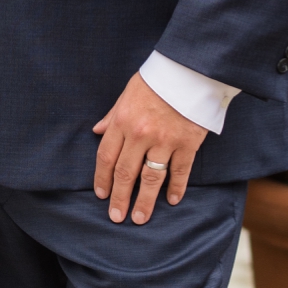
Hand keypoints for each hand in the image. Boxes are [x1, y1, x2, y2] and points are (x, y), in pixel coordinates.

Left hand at [92, 74, 206, 223]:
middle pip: (126, 173)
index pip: (107, 157)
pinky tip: (172, 200)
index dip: (103, 179)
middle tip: (116, 217)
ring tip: (140, 218)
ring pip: (151, 178)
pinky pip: (180, 171)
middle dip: (119, 198)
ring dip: (145, 201)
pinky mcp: (188, 143)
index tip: (102, 195)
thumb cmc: (157, 80)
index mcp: (123, 121)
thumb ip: (113, 115)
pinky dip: (176, 188)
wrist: (190, 69)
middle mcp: (141, 134)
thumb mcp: (128, 93)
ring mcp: (165, 140)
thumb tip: (98, 131)